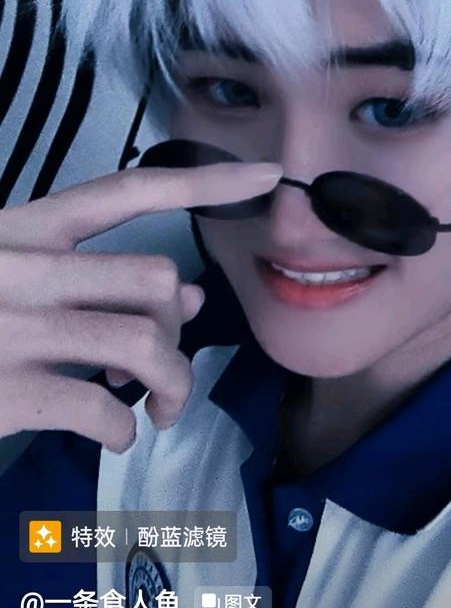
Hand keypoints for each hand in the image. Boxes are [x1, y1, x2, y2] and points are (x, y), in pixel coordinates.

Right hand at [0, 161, 280, 451]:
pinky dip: (125, 431)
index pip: (127, 190)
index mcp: (21, 229)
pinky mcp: (6, 392)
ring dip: (172, 385)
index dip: (205, 180)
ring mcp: (12, 329)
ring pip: (144, 344)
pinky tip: (115, 434)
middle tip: (165, 363)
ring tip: (162, 405)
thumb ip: (94, 278)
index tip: (267, 173)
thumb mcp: (10, 276)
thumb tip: (192, 299)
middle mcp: (21, 267)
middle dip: (178, 328)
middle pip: (156, 279)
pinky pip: (104, 410)